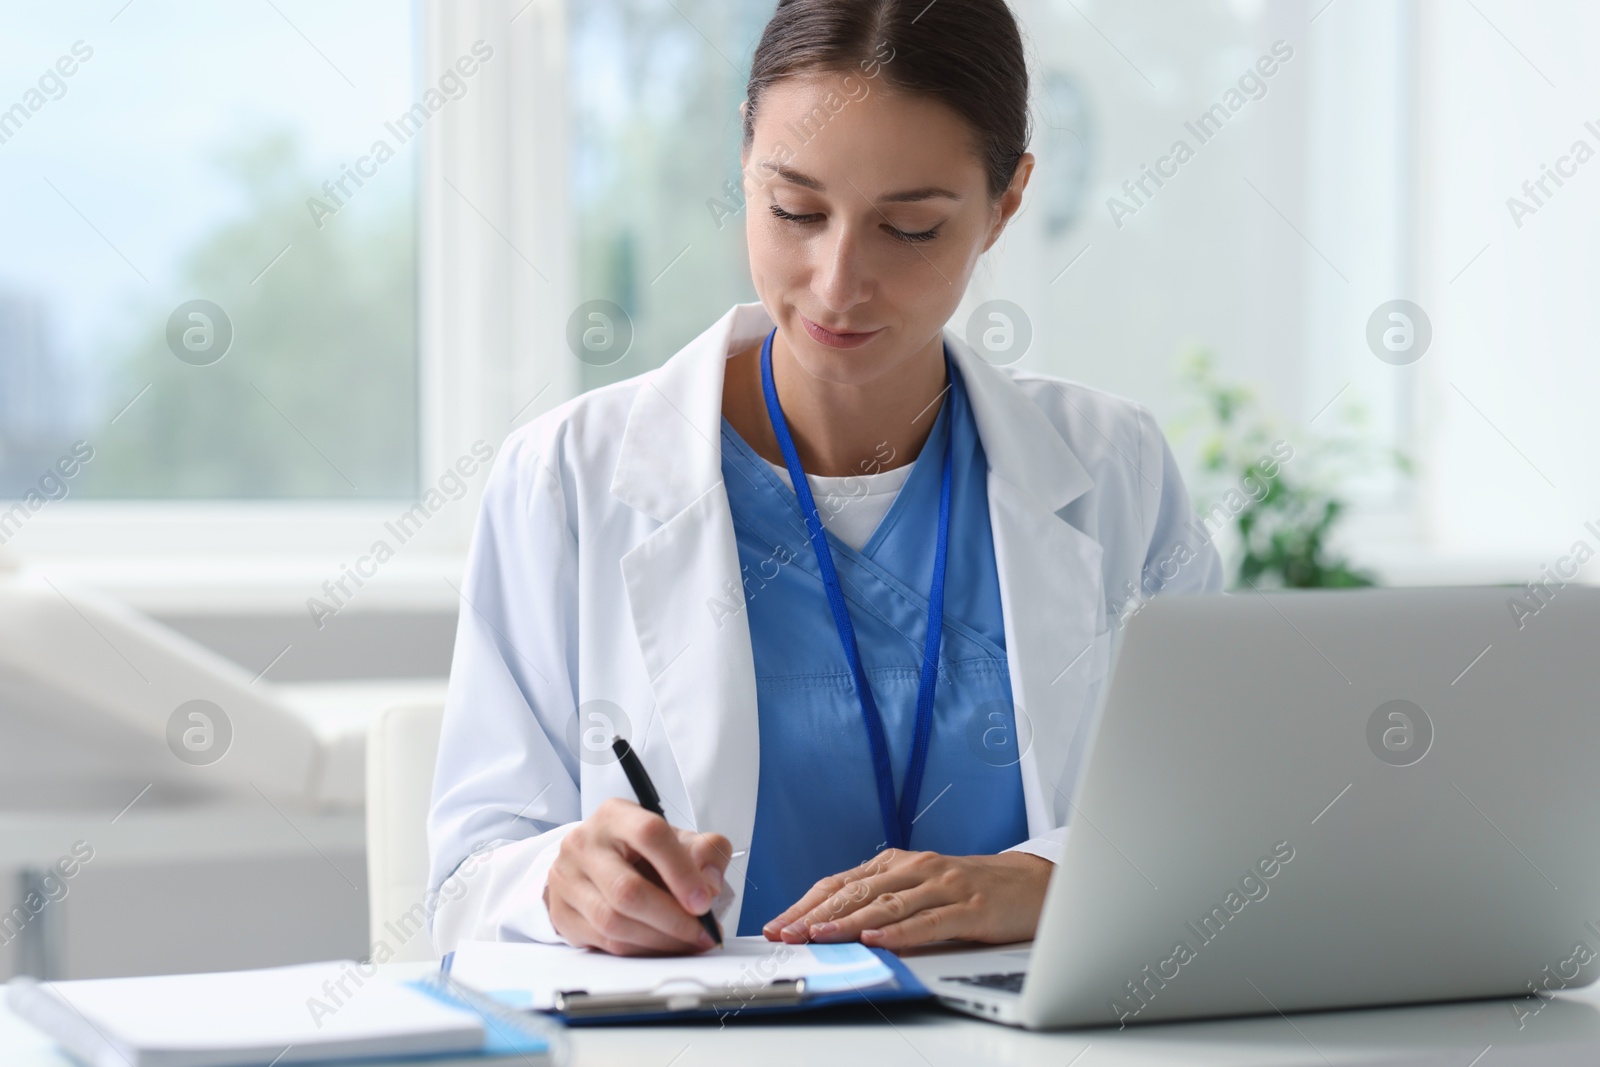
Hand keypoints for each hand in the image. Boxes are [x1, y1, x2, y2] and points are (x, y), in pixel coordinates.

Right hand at [546, 797, 730, 955]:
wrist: (595, 861)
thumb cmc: (641, 850)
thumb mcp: (678, 839)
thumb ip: (705, 853)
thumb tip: (709, 885)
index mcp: (616, 816)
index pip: (650, 835)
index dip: (681, 872)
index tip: (704, 902)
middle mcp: (584, 843)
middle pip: (628, 890)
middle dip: (673, 919)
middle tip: (702, 933)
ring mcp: (567, 879)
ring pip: (613, 922)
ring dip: (659, 941)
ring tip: (687, 943)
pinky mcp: (561, 913)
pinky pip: (603, 943)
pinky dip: (641, 950)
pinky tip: (662, 947)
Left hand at [761, 849, 1050, 951]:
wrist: (1033, 882)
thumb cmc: (973, 888)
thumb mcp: (921, 888)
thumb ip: (884, 900)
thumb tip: (834, 925)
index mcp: (898, 863)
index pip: (841, 883)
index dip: (806, 904)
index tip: (778, 924)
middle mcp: (916, 869)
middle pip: (855, 891)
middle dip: (815, 915)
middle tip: (786, 935)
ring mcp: (943, 885)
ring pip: (886, 904)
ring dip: (848, 922)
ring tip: (819, 937)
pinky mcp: (970, 907)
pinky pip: (929, 921)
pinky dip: (900, 932)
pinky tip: (878, 940)